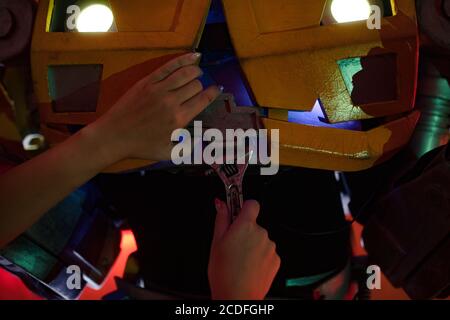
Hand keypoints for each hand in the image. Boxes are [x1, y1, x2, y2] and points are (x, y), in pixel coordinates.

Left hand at [87, 52, 220, 162]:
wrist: (115, 135)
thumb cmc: (141, 146)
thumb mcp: (168, 153)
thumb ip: (188, 147)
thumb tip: (203, 139)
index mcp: (179, 119)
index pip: (203, 99)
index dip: (213, 92)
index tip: (217, 89)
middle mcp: (172, 102)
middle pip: (195, 85)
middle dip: (201, 85)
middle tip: (200, 87)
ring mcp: (159, 89)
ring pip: (186, 73)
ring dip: (196, 70)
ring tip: (198, 71)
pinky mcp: (148, 81)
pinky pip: (169, 66)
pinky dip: (183, 60)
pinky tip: (193, 56)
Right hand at [208, 199, 280, 299]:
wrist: (237, 296)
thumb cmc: (224, 273)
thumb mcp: (216, 242)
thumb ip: (221, 219)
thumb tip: (221, 204)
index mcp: (246, 226)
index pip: (251, 204)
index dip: (244, 207)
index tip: (237, 213)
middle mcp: (261, 234)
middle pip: (254, 224)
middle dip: (245, 232)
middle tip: (233, 246)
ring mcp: (270, 247)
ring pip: (260, 239)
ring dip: (252, 245)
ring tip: (240, 260)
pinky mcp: (276, 260)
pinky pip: (267, 252)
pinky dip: (260, 257)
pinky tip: (249, 266)